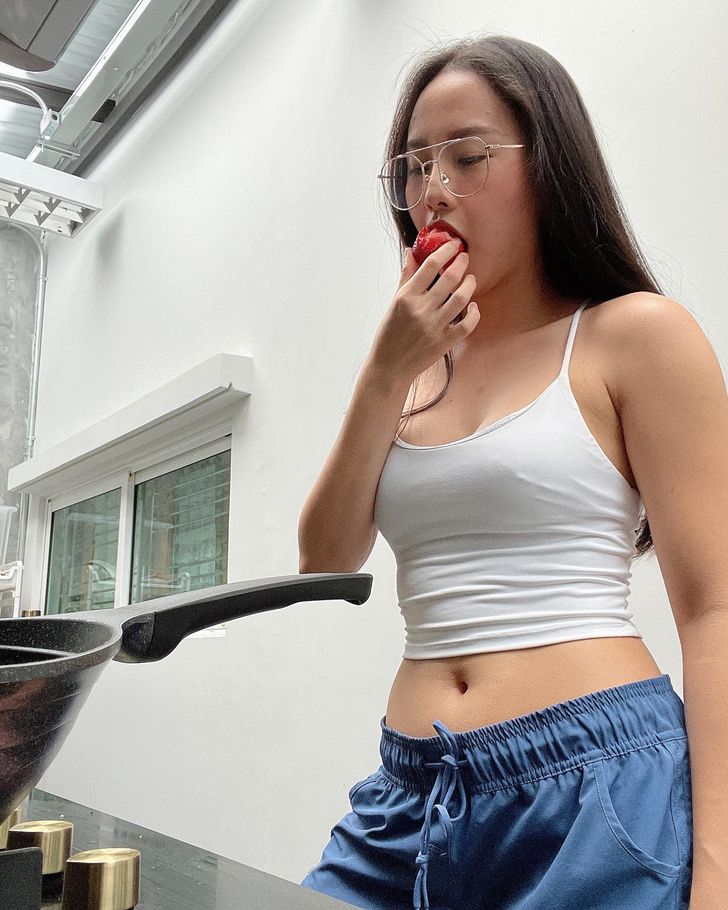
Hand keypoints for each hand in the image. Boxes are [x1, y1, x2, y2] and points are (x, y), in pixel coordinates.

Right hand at [369, 240, 478, 383]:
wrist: (389, 367)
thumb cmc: (389, 334)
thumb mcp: (394, 303)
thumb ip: (405, 277)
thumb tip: (411, 252)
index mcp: (406, 297)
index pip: (430, 265)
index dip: (445, 251)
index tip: (453, 245)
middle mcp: (421, 310)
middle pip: (449, 278)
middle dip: (461, 263)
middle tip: (464, 257)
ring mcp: (434, 327)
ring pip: (461, 298)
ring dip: (470, 284)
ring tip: (470, 279)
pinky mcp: (444, 343)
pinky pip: (467, 325)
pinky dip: (474, 313)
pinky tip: (473, 306)